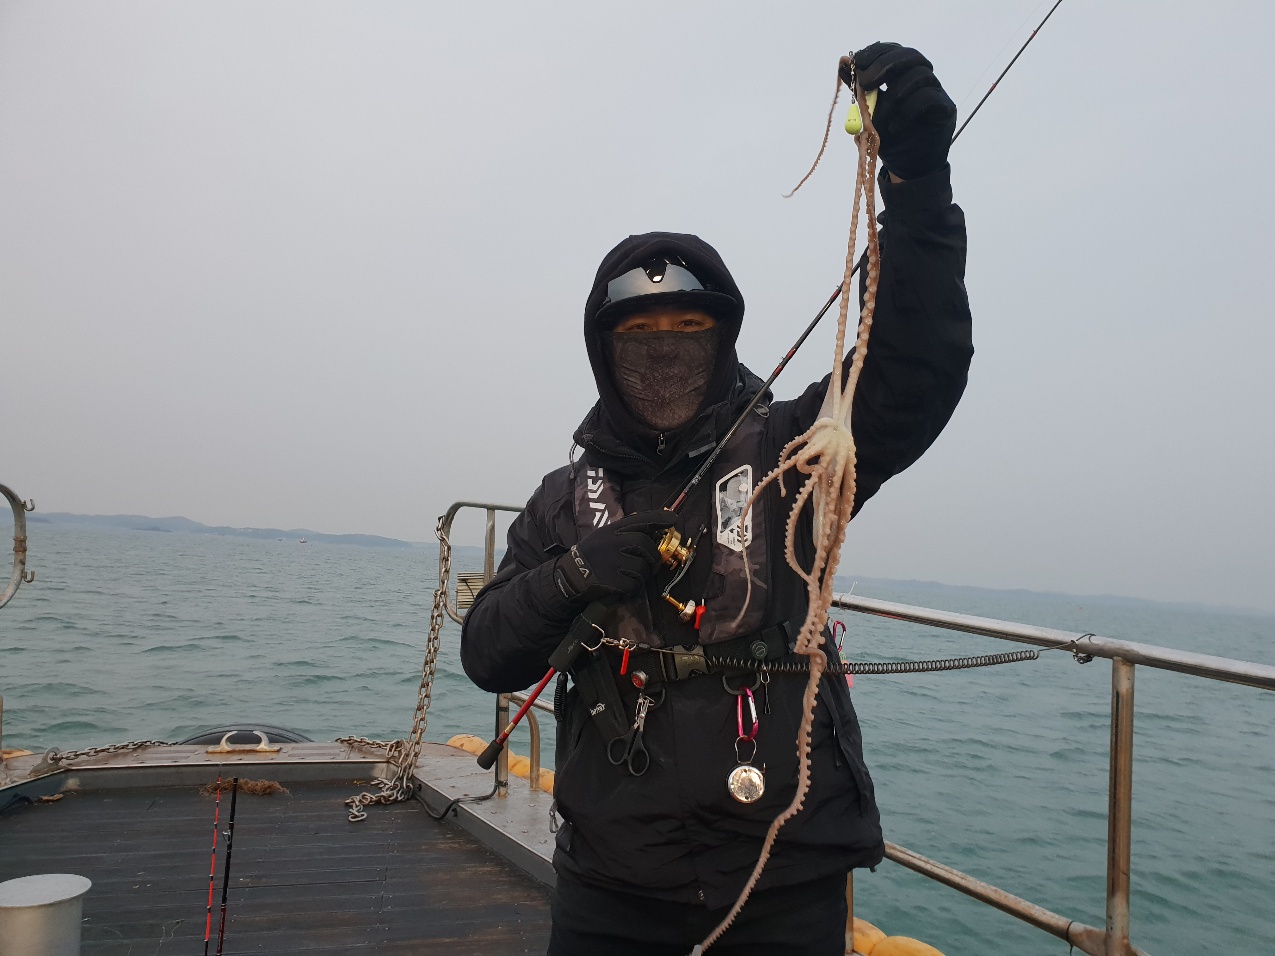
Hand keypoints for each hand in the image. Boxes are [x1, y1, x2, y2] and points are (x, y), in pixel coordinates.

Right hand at [554, 510, 677, 602]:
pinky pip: (634, 584)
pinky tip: (622, 586)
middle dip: (652, 556)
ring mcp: (612, 561)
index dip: (658, 519)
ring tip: (630, 576)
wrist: (570, 576)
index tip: (673, 519)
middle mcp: (612, 542)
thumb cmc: (591, 556)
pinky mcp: (612, 580)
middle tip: (649, 562)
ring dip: (641, 575)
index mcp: (611, 530)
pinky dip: (632, 588)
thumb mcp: (604, 537)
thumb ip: (624, 533)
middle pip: (645, 545)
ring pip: (642, 568)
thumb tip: (652, 533)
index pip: (639, 520)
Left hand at [840, 42, 956, 180]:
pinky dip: (907, 112)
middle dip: (885, 65)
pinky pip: (928, 98)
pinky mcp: (945, 108)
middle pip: (910, 56)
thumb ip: (859, 90)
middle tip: (865, 82)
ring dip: (893, 95)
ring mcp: (936, 91)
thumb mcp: (868, 112)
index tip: (857, 62)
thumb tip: (843, 63)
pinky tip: (894, 127)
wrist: (907, 167)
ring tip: (879, 119)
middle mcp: (922, 78)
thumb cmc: (888, 137)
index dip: (876, 52)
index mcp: (903, 74)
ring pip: (919, 75)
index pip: (894, 51)